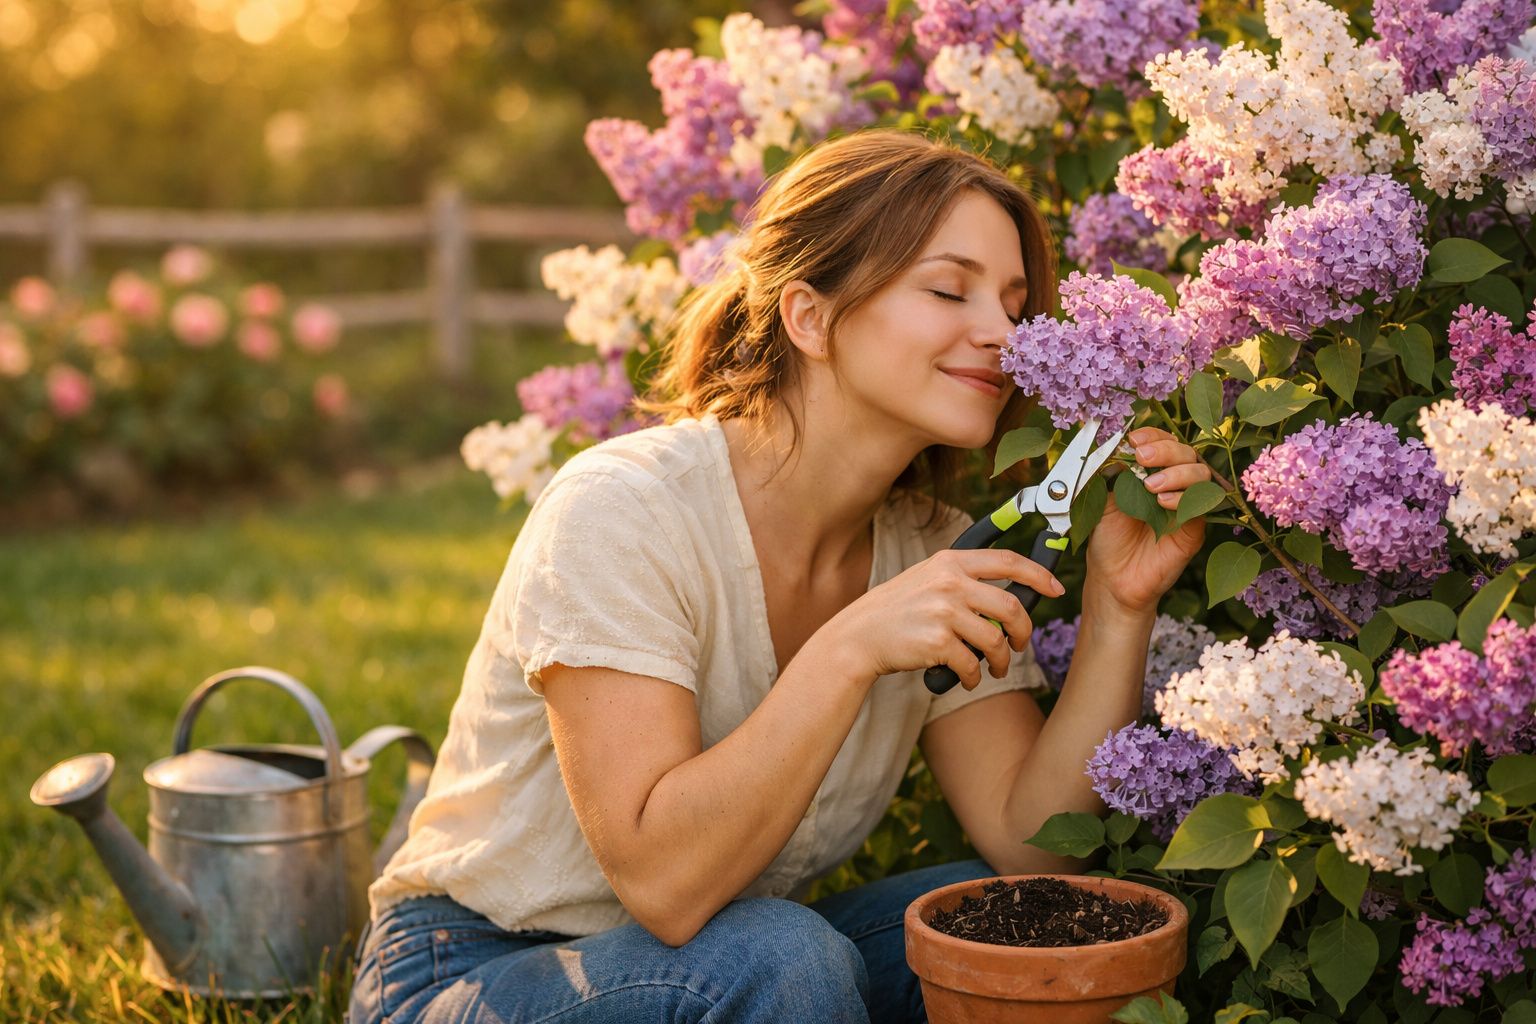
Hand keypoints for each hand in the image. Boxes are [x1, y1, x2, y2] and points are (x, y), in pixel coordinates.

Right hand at [823, 548, 1064, 690]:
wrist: (859, 636)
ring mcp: (943, 612)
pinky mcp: (937, 643)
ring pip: (997, 641)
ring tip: (994, 668)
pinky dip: (973, 677)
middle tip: (1020, 644)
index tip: (1055, 589)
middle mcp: (949, 583)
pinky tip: (965, 678)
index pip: (1008, 561)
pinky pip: (972, 665)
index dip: (1039, 575)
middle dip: (1024, 632)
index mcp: (950, 561)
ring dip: (1001, 661)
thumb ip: (963, 579)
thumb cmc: (897, 610)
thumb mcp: (927, 578)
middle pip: (1011, 607)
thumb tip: (1010, 598)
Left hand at [1085, 427, 1211, 616]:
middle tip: (1143, 459)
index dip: (1153, 435)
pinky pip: (1202, 505)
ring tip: (1151, 487)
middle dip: (1166, 450)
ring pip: (1200, 474)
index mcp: (1153, 472)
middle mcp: (1174, 484)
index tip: (1134, 439)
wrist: (1112, 577)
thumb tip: (1120, 446)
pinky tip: (1163, 502)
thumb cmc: (1108, 538)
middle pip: (1187, 453)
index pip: (1164, 442)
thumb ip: (1115, 473)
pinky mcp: (1195, 528)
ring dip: (1177, 473)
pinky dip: (1185, 498)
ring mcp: (1187, 505)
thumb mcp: (1104, 499)